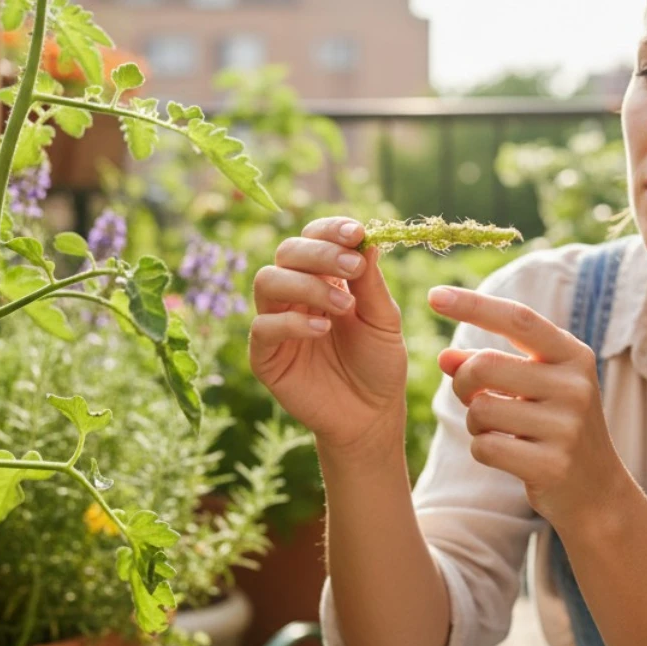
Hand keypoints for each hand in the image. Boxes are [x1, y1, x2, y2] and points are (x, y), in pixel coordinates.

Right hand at [250, 218, 407, 447]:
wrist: (371, 415)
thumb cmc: (378, 363)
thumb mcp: (383, 320)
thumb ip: (370, 284)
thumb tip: (366, 240)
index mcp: (323, 277)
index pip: (314, 237)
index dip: (330, 230)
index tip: (356, 233)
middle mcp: (295, 294)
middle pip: (286, 252)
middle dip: (319, 253)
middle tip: (351, 268)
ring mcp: (276, 322)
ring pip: (267, 281)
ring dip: (306, 285)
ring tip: (343, 306)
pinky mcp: (265, 356)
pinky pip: (263, 327)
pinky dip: (291, 322)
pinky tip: (322, 330)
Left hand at [428, 285, 626, 529]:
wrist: (597, 489)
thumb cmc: (556, 427)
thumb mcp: (533, 388)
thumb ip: (491, 366)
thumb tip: (444, 357)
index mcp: (573, 356)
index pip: (519, 319)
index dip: (474, 305)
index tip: (435, 296)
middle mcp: (575, 385)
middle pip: (486, 366)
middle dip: (463, 382)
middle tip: (470, 396)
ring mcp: (567, 427)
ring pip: (481, 410)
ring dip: (475, 422)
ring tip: (498, 429)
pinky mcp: (552, 465)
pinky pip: (485, 447)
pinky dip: (482, 449)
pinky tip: (507, 454)